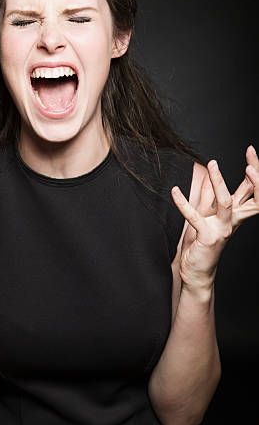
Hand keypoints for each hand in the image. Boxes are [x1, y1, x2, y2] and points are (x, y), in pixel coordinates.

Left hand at [171, 145, 258, 292]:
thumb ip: (210, 196)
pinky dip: (183, 203)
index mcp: (235, 214)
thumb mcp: (207, 215)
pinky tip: (174, 191)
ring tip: (212, 164)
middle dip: (255, 177)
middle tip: (250, 157)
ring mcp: (222, 229)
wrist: (197, 272)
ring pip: (226, 202)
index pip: (252, 189)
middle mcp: (233, 221)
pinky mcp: (207, 237)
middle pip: (252, 196)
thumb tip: (210, 174)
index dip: (256, 171)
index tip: (250, 152)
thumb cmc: (201, 243)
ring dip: (219, 182)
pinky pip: (195, 217)